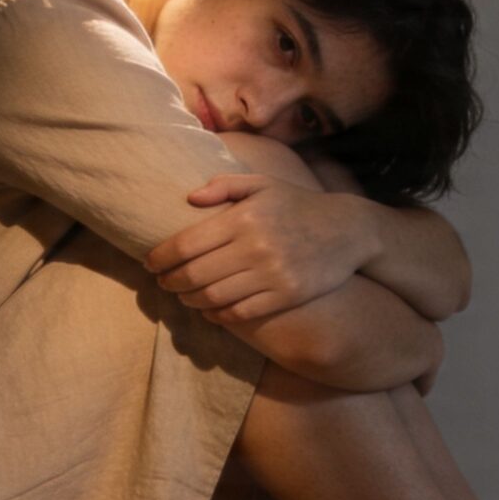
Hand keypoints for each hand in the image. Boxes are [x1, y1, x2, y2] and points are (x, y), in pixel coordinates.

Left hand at [145, 175, 378, 322]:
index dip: (161, 257)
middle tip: (161, 282)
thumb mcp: (263, 184)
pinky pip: (240, 313)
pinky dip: (217, 315)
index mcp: (243, 217)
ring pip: (213, 297)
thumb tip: (190, 199)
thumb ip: (224, 185)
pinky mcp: (285, 296)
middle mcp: (254, 247)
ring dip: (189, 300)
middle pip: (194, 274)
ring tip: (182, 296)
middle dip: (170, 281)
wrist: (348, 231)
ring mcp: (271, 275)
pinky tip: (208, 310)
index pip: (187, 243)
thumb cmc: (297, 205)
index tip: (150, 263)